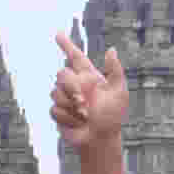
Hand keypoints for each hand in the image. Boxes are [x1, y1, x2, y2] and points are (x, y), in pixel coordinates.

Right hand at [47, 35, 129, 154]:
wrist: (101, 140)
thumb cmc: (112, 117)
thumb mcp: (119, 92)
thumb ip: (115, 71)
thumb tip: (111, 50)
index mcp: (89, 77)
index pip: (76, 57)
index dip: (66, 45)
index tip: (57, 34)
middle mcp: (75, 85)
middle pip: (62, 74)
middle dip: (71, 88)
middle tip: (84, 103)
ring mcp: (65, 98)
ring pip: (55, 93)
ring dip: (71, 107)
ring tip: (85, 117)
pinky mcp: (58, 112)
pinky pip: (54, 109)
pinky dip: (68, 118)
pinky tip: (78, 124)